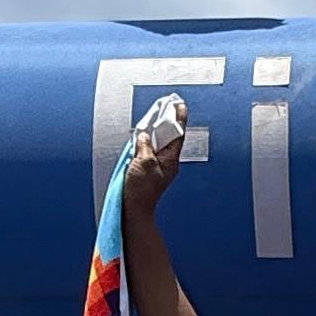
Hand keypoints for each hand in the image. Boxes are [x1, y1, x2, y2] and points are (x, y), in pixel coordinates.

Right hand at [123, 99, 188, 223]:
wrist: (135, 210)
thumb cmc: (141, 190)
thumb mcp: (142, 162)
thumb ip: (144, 145)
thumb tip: (144, 135)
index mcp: (170, 160)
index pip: (178, 134)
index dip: (179, 119)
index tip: (180, 105)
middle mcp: (168, 163)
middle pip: (169, 138)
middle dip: (167, 123)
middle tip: (166, 107)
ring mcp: (159, 168)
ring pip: (160, 145)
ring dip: (156, 132)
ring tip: (154, 119)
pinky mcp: (150, 172)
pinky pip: (151, 153)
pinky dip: (148, 143)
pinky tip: (142, 139)